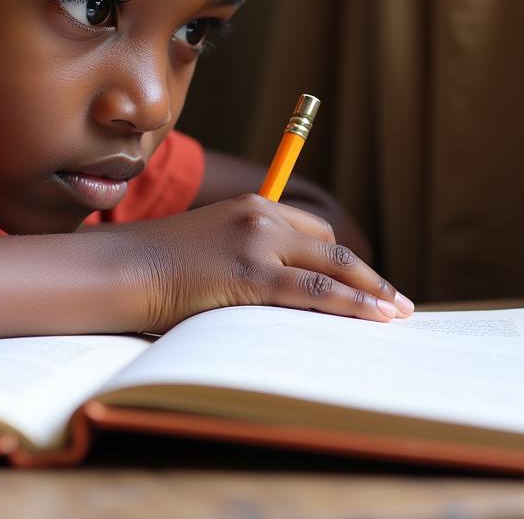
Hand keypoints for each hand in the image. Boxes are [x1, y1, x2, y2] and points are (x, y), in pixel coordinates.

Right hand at [117, 193, 413, 334]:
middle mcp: (260, 216)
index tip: (364, 281)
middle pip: (330, 245)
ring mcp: (257, 242)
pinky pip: (314, 291)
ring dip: (371, 292)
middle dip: (368, 276)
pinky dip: (351, 305)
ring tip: (397, 314)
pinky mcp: (252, 273)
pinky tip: (374, 318)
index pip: (313, 231)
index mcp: (252, 206)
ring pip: (331, 267)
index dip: (342, 260)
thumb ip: (247, 256)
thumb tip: (281, 291)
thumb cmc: (160, 265)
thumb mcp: (210, 247)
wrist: (125, 267)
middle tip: (396, 300)